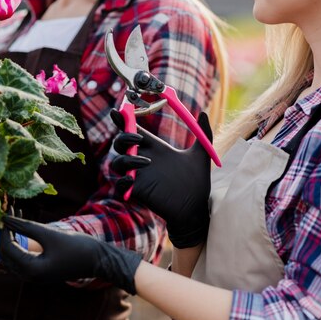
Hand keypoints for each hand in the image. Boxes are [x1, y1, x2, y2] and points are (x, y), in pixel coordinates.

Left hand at [0, 216, 141, 293]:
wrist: (99, 261)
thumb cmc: (77, 247)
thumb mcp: (50, 234)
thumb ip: (26, 226)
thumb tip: (5, 218)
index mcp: (31, 270)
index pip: (7, 248)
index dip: (4, 229)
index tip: (7, 211)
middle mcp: (30, 277)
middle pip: (6, 255)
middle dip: (6, 233)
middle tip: (10, 213)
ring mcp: (35, 276)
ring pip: (13, 256)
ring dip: (12, 237)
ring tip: (16, 216)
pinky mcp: (41, 271)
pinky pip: (23, 258)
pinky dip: (20, 243)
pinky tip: (24, 227)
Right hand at [110, 109, 211, 248]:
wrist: (196, 208)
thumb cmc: (197, 182)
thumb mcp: (201, 155)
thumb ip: (203, 133)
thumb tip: (203, 113)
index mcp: (155, 148)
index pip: (133, 130)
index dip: (123, 120)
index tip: (117, 111)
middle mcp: (143, 159)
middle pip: (121, 144)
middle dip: (124, 138)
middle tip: (138, 137)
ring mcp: (138, 176)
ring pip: (118, 163)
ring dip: (126, 160)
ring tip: (146, 161)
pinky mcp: (137, 192)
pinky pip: (120, 185)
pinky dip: (122, 181)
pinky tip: (131, 180)